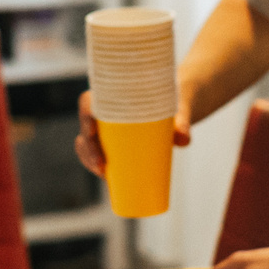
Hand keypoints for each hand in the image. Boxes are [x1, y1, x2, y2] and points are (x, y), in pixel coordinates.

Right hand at [74, 87, 191, 177]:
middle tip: (101, 165)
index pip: (89, 101)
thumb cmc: (173, 102)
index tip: (93, 132)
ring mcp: (107, 125)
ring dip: (88, 158)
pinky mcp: (113, 139)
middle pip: (86, 126)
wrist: (178, 104)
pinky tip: (102, 174)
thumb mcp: (179, 108)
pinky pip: (96, 150)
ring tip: (102, 173)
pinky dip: (96, 162)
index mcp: (114, 94)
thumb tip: (183, 140)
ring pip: (87, 141)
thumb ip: (182, 121)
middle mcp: (106, 109)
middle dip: (87, 147)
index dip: (85, 116)